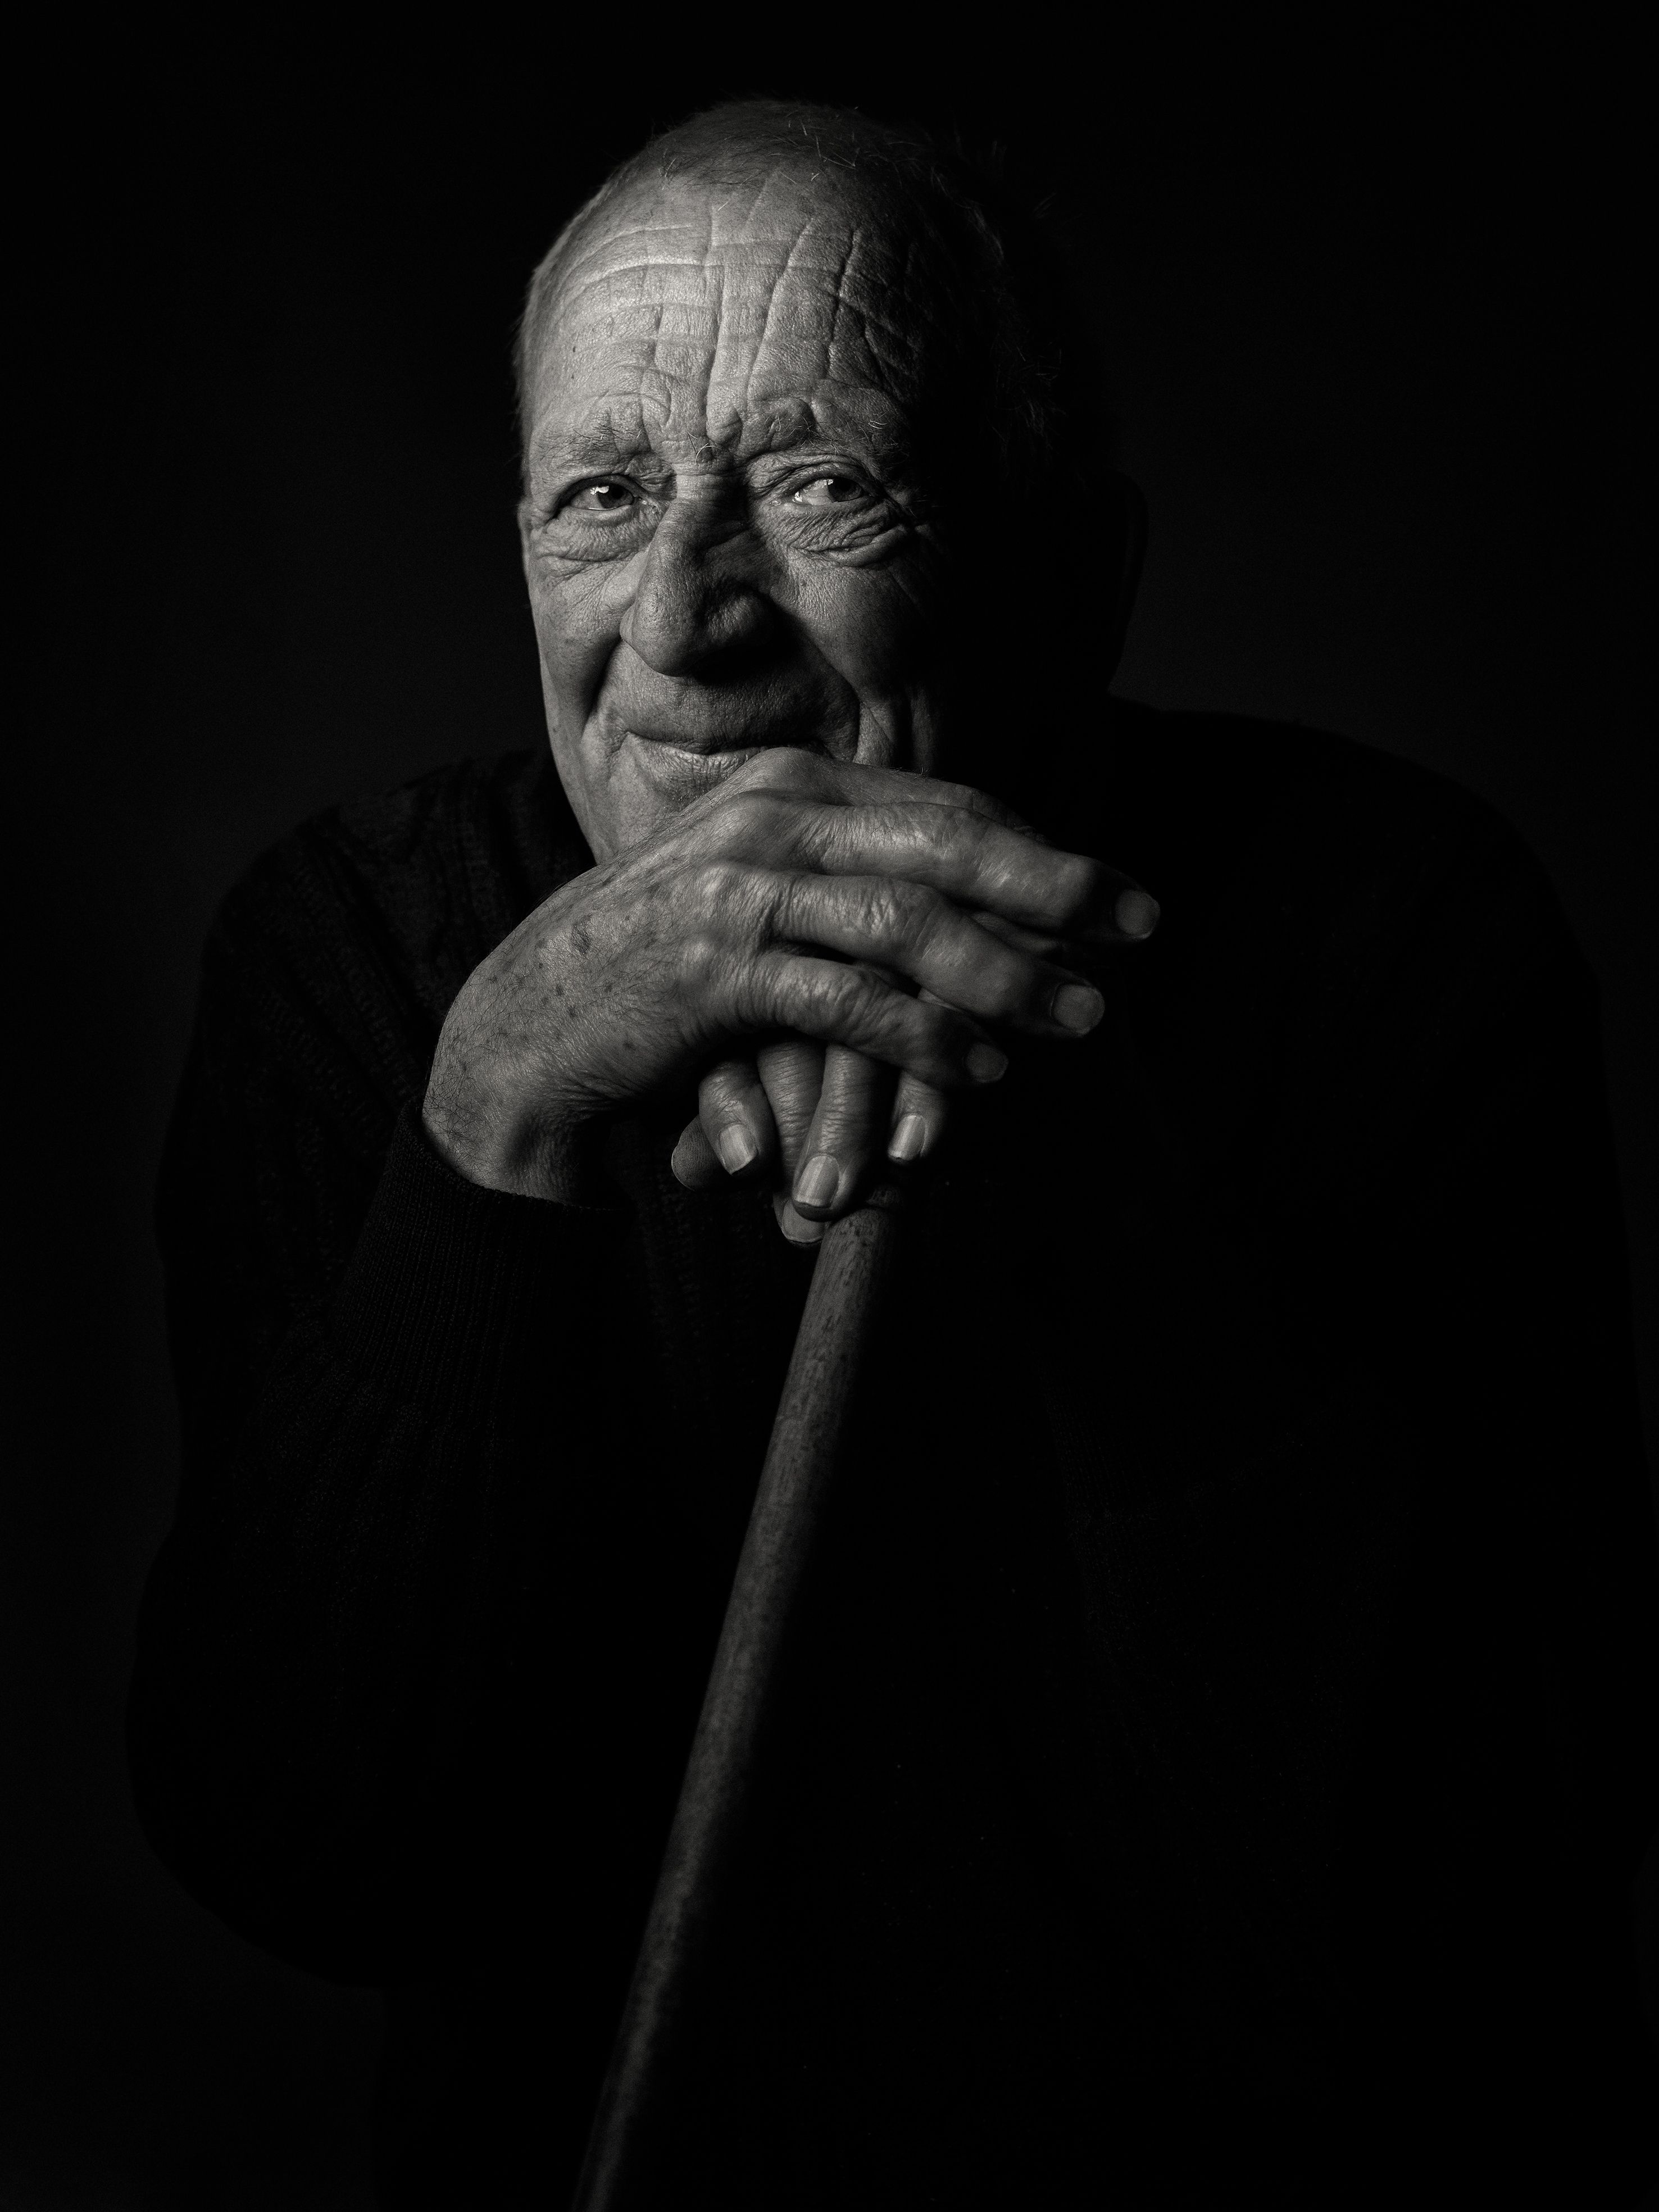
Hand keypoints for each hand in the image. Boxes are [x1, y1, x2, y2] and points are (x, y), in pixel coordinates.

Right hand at [421, 747, 1157, 1211]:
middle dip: (1057, 890)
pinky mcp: (717, 971)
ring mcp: (740, 891)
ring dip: (1008, 975)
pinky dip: (923, 1040)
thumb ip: (850, 879)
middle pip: (948, 842)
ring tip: (1079, 1017)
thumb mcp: (761, 899)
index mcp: (792, 792)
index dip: (1044, 848)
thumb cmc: (668, 969)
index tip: (1123, 896)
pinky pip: (847, 1002)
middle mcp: (772, 821)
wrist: (537, 1024)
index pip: (947, 806)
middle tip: (1141, 932)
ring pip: (908, 922)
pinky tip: (980, 1074)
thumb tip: (970, 897)